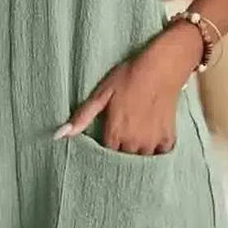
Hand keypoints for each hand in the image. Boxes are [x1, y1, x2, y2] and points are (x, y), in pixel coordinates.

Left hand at [52, 20, 201, 154]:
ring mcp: (153, 142)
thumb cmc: (128, 77)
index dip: (104, 148)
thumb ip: (82, 117)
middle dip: (120, 151)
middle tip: (122, 134)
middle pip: (123, 160)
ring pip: (142, 159)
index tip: (106, 137)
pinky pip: (161, 155)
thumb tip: (58, 135)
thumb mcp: (101, 94)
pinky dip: (156, 150)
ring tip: (136, 135)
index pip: (105, 156)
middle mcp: (134, 144)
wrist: (161, 67)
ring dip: (137, 151)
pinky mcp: (169, 138)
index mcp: (115, 134)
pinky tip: (152, 136)